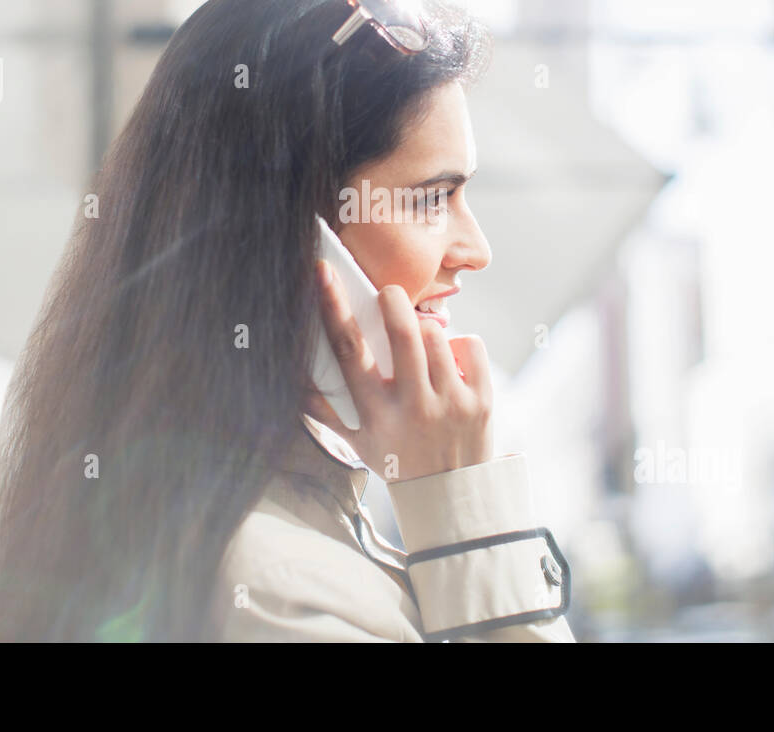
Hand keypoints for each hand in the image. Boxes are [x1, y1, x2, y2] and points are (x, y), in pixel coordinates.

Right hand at [306, 258, 494, 482]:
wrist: (450, 499)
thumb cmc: (398, 463)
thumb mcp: (357, 444)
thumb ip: (325, 411)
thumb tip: (293, 378)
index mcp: (375, 414)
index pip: (349, 352)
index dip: (333, 308)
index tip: (324, 274)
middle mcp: (412, 407)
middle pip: (403, 333)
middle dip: (393, 300)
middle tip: (388, 294)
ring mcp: (450, 403)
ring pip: (437, 335)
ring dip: (426, 328)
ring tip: (422, 343)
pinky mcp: (480, 401)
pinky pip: (470, 345)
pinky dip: (460, 343)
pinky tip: (451, 360)